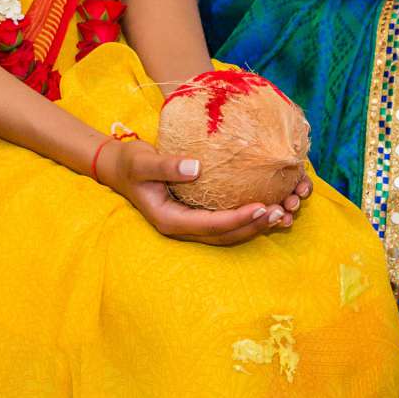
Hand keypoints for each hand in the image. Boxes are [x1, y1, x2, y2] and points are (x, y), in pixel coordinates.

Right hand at [95, 140, 295, 244]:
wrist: (119, 168)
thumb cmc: (130, 163)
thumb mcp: (143, 162)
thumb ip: (167, 166)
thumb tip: (196, 167)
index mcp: (170, 219)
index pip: (210, 225)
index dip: (237, 218)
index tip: (261, 206)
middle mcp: (182, 227)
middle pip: (224, 235)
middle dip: (252, 227)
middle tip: (280, 212)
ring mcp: (188, 223)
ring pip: (226, 233)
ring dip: (253, 226)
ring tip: (280, 214)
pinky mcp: (194, 215)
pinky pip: (223, 222)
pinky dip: (244, 218)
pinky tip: (264, 205)